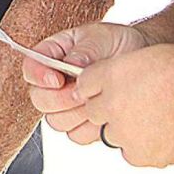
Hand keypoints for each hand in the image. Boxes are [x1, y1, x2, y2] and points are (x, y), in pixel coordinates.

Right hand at [23, 22, 151, 144]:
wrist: (142, 57)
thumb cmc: (119, 43)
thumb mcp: (101, 38)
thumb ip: (84, 51)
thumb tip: (71, 65)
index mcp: (52, 55)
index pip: (30, 68)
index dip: (39, 77)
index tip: (58, 78)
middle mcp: (54, 82)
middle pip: (39, 100)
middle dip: (61, 99)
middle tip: (84, 92)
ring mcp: (67, 105)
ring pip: (56, 122)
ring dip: (77, 114)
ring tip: (99, 99)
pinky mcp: (82, 123)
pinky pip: (77, 135)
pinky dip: (91, 128)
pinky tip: (106, 112)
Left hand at [69, 44, 173, 166]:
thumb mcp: (150, 57)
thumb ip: (121, 71)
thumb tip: (105, 85)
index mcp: (112, 74)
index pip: (84, 84)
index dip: (98, 87)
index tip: (106, 89)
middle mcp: (112, 103)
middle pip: (94, 112)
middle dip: (109, 109)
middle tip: (138, 105)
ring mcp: (124, 131)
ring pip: (112, 134)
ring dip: (126, 129)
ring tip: (157, 118)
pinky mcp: (138, 154)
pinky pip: (131, 152)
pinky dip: (142, 146)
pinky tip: (162, 133)